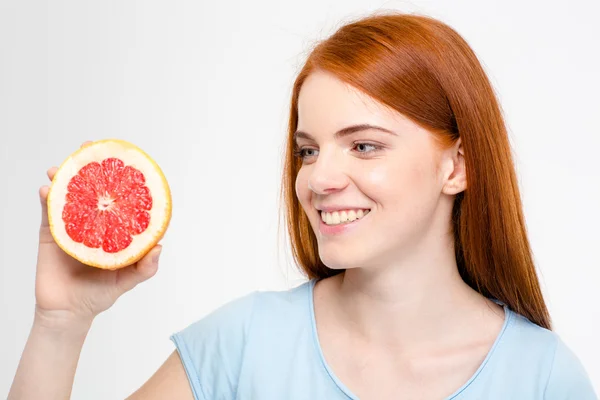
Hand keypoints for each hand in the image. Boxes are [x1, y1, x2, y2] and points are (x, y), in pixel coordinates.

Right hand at [34, 141, 161, 328]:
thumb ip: (146, 267)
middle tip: (89, 147)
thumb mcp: (129, 279)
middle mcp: (94, 221)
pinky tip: (48, 188)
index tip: (124, 159)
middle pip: (92, 189)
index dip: (121, 178)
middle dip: (90, 166)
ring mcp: (72, 225)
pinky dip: (48, 198)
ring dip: (64, 177)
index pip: (119, 199)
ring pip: (68, 195)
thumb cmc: (100, 294)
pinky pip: (49, 212)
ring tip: (63, 166)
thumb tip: (159, 246)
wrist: (68, 312)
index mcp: (113, 228)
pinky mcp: (51, 234)